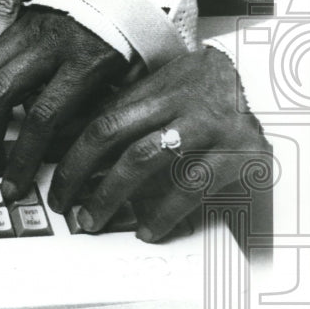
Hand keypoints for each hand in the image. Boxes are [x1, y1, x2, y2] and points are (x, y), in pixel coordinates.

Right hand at [0, 8, 128, 200]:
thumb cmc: (134, 38)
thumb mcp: (130, 81)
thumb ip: (95, 114)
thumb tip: (63, 152)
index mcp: (86, 62)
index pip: (43, 118)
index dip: (22, 156)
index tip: (14, 182)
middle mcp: (52, 44)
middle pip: (0, 94)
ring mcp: (31, 30)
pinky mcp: (21, 21)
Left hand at [48, 48, 270, 241]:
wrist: (254, 80)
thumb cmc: (190, 94)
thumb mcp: (152, 95)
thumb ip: (115, 117)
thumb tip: (58, 146)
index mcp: (152, 91)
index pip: (100, 121)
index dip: (71, 155)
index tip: (54, 184)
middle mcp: (178, 104)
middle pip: (115, 137)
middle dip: (81, 175)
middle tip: (67, 207)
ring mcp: (208, 126)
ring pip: (146, 159)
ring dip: (113, 195)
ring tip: (94, 219)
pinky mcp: (237, 153)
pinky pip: (190, 186)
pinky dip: (162, 211)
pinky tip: (146, 228)